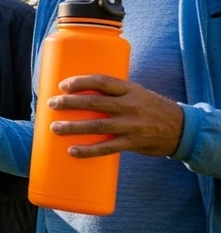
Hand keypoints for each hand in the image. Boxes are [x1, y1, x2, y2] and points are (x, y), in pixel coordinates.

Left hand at [47, 75, 183, 158]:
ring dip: (74, 127)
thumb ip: (113, 93)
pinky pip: (107, 148)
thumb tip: (79, 93)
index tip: (63, 85)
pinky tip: (72, 151)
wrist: (181, 129)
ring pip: (98, 125)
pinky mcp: (133, 142)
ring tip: (54, 128)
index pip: (102, 81)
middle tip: (52, 104)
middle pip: (95, 102)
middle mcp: (130, 105)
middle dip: (70, 103)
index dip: (81, 82)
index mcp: (130, 89)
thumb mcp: (137, 93)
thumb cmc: (150, 108)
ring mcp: (132, 125)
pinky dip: (88, 150)